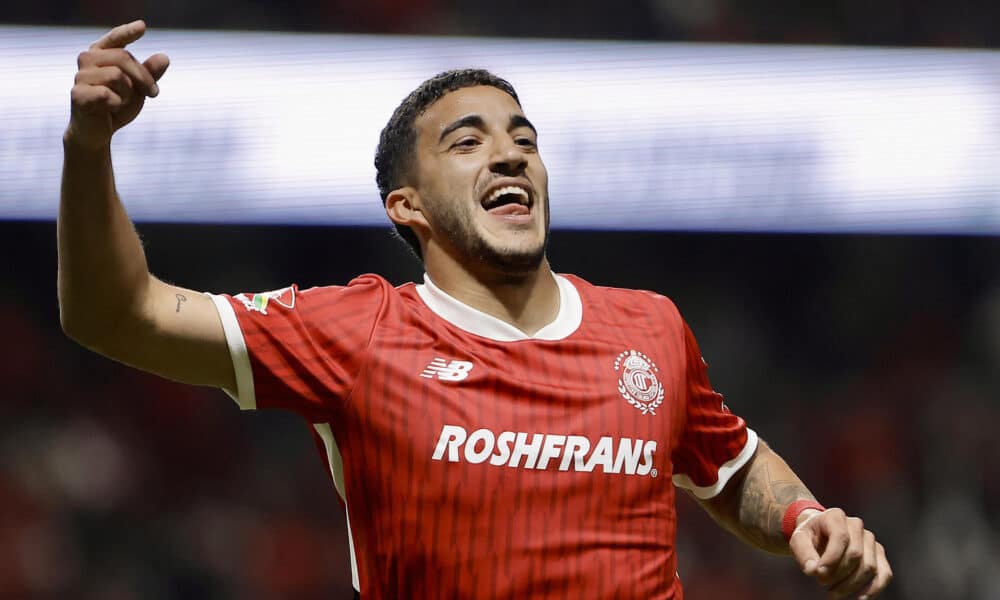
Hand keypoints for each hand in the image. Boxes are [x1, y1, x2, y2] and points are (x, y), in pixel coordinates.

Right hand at [66, 20, 169, 149]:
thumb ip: (149, 73)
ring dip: (129, 93)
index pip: (115, 38)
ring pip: (116, 75)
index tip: (142, 26)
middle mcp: (87, 60)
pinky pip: (107, 94)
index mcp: (101, 54)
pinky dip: (118, 104)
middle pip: (123, 57)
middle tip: (154, 93)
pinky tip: (112, 110)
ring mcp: (80, 76)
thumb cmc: (116, 106)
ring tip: (123, 103)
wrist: (97, 132)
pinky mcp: (78, 94)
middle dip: (144, 77)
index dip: (127, 32)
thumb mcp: (138, 89)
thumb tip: (164, 58)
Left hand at [789, 507, 891, 598]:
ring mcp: (869, 539)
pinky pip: (884, 574)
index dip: (831, 558)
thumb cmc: (810, 537)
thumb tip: (812, 570)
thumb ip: (803, 553)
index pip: (841, 537)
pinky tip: (860, 599)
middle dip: (838, 573)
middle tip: (822, 583)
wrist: (819, 535)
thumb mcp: (798, 540)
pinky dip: (874, 589)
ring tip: (833, 592)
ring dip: (851, 584)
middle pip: (855, 554)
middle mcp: (856, 525)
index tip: (818, 574)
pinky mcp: (878, 554)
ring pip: (869, 566)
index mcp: (836, 516)